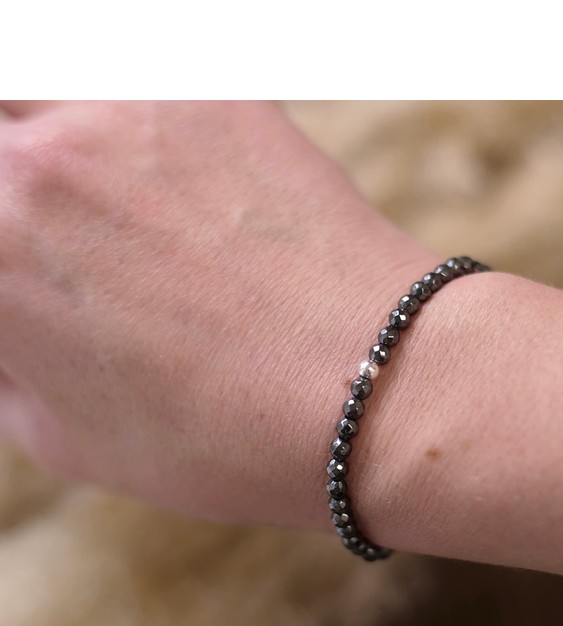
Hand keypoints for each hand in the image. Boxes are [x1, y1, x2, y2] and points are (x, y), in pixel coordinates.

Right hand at [0, 101, 438, 526]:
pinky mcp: (214, 95)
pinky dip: (152, 138)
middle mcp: (39, 161)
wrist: (372, 384)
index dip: (8, 265)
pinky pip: (146, 95)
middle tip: (73, 250)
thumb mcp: (73, 440)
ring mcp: (129, 113)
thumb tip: (10, 331)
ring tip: (139, 223)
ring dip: (75, 155)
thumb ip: (10, 368)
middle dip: (20, 197)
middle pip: (3, 149)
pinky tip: (202, 199)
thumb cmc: (227, 435)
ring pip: (62, 102)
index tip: (33, 288)